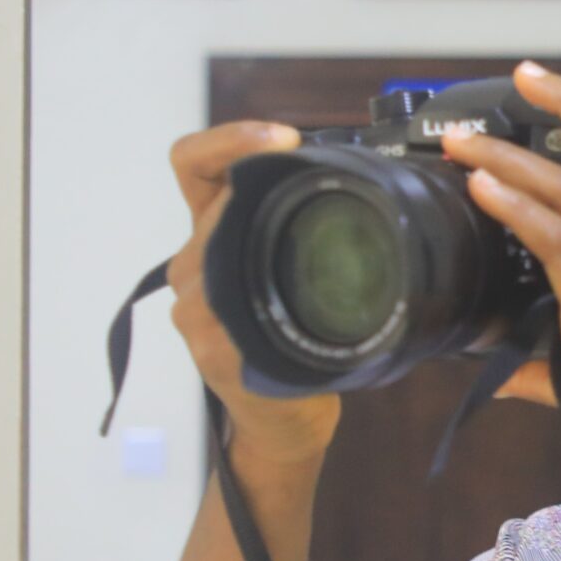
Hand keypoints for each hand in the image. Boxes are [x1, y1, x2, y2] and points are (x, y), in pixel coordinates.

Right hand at [164, 121, 342, 466]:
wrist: (282, 423)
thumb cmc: (297, 344)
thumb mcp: (293, 272)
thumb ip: (301, 228)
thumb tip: (368, 180)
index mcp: (214, 234)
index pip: (195, 164)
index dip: (230, 139)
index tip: (285, 138)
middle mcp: (193, 266)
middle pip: (218, 199)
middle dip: (270, 190)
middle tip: (331, 196)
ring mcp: (194, 306)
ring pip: (219, 247)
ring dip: (270, 240)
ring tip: (318, 261)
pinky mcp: (209, 345)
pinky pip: (231, 307)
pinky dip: (268, 299)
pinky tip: (295, 310)